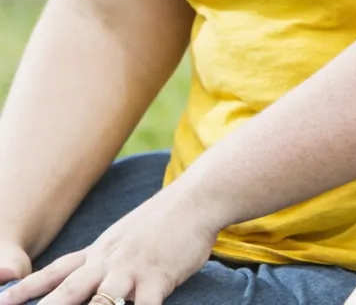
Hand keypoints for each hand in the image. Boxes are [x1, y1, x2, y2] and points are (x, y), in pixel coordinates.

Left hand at [0, 186, 218, 304]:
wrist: (198, 198)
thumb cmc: (166, 220)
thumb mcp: (126, 236)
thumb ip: (106, 256)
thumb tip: (90, 273)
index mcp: (99, 253)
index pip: (54, 273)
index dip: (26, 289)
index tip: (2, 301)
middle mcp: (108, 262)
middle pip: (68, 292)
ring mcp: (132, 270)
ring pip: (100, 303)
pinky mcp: (157, 278)